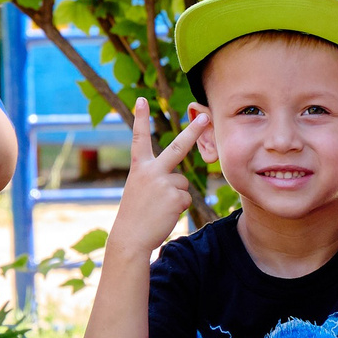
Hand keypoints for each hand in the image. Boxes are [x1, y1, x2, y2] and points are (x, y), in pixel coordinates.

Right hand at [111, 98, 207, 256]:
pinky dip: (179, 208)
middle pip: (176, 147)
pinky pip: (186, 198)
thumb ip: (156, 178)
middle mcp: (151, 171)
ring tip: (159, 208)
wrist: (130, 237)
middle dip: (193, 131)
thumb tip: (182, 183)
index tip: (140, 100)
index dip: (140, 118)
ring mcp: (164, 183)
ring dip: (176, 197)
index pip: (138, 138)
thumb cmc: (136, 214)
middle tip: (207, 117)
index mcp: (139, 167)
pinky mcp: (176, 197)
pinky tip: (165, 214)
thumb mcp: (140, 189)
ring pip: (183, 184)